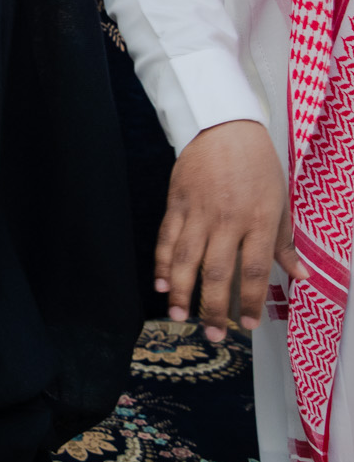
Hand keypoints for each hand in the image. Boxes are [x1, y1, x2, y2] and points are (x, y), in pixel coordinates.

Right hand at [155, 119, 307, 341]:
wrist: (224, 127)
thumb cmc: (257, 164)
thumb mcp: (280, 201)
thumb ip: (285, 243)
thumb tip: (301, 276)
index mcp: (258, 220)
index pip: (254, 270)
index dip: (251, 302)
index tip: (248, 326)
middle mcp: (228, 219)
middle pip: (218, 272)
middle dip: (214, 308)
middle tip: (213, 335)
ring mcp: (199, 211)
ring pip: (186, 259)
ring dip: (181, 292)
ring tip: (180, 317)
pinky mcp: (177, 203)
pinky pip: (167, 237)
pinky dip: (162, 262)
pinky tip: (161, 283)